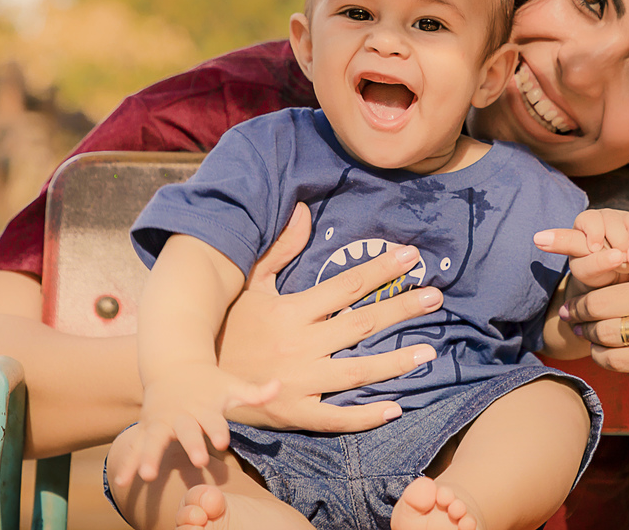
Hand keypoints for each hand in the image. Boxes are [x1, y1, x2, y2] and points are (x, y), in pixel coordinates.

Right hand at [110, 363, 277, 486]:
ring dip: (150, 457)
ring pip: (154, 441)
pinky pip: (136, 448)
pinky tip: (122, 482)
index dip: (218, 430)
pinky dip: (129, 463)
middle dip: (191, 445)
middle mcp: (182, 415)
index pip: (214, 420)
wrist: (175, 366)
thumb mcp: (232, 386)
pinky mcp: (147, 429)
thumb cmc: (210, 384)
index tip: (223, 442)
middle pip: (186, 431)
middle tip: (197, 461)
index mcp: (204, 407)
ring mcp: (161, 423)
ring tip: (147, 476)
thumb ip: (255, 393)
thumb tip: (280, 385)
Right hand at [216, 203, 442, 431]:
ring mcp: (298, 382)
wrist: (193, 378)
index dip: (382, 269)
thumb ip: (280, 248)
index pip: (346, 286)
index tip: (412, 257)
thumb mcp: (249, 282)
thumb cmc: (226, 325)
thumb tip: (302, 210)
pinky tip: (395, 407)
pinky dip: (365, 415)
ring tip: (428, 352)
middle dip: (401, 308)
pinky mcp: (294, 413)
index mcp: (292, 310)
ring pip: (356, 371)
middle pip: (361, 324)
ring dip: (394, 362)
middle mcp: (300, 344)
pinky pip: (335, 418)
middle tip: (435, 297)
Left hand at [535, 208, 628, 288]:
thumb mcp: (584, 269)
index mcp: (585, 224)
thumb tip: (538, 238)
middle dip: (617, 239)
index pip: (588, 219)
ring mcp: (627, 221)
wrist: (618, 285)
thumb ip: (575, 255)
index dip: (593, 231)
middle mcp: (605, 218)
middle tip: (620, 259)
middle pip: (613, 218)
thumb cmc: (595, 275)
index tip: (595, 247)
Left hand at [558, 246, 628, 379]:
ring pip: (608, 333)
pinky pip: (620, 360)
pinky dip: (602, 357)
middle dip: (579, 310)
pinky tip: (600, 351)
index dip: (574, 253)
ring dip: (589, 335)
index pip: (609, 259)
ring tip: (583, 331)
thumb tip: (582, 258)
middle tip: (570, 314)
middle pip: (601, 303)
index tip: (542, 240)